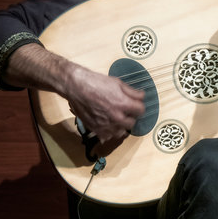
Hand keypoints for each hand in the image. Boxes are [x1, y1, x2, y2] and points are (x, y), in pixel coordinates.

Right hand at [5, 43, 144, 149]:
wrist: (76, 86)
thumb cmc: (95, 82)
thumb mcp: (117, 83)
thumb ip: (132, 92)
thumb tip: (142, 96)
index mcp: (123, 104)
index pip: (141, 111)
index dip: (139, 106)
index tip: (136, 105)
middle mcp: (116, 117)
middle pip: (132, 123)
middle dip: (130, 117)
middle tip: (125, 111)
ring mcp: (105, 125)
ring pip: (120, 132)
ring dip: (120, 126)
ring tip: (116, 118)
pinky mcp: (96, 129)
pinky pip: (107, 136)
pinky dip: (108, 132)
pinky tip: (107, 124)